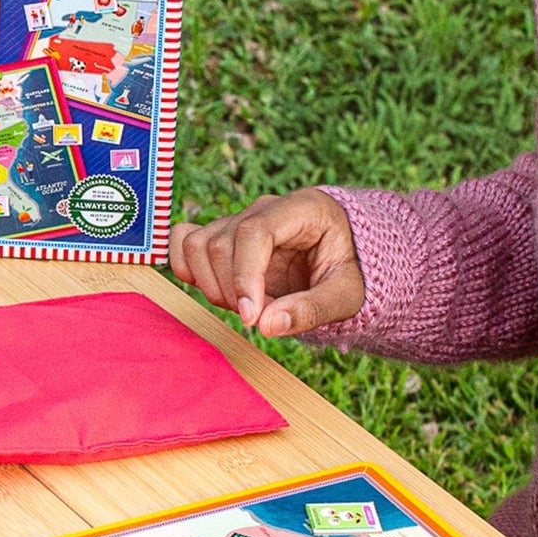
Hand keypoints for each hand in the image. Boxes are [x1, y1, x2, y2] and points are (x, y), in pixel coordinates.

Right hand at [169, 188, 366, 334]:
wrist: (347, 258)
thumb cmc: (352, 271)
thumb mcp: (347, 294)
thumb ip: (311, 309)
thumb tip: (266, 327)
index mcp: (301, 210)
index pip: (254, 232)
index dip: (245, 276)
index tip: (250, 316)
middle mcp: (264, 209)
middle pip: (220, 242)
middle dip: (231, 290)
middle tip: (259, 317)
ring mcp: (239, 220)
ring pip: (197, 244)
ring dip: (210, 284)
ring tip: (243, 306)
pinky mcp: (223, 237)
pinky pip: (185, 242)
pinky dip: (187, 269)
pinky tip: (215, 290)